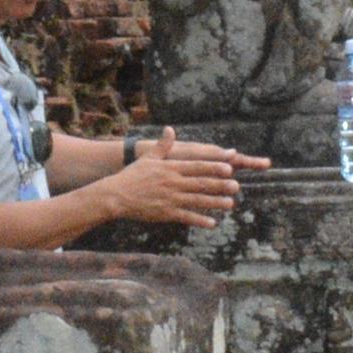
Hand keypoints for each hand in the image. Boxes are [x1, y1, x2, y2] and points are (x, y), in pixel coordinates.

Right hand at [93, 130, 251, 229]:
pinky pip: (186, 217)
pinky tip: (212, 223)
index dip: (213, 167)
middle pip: (201, 183)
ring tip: (230, 204)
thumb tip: (170, 128)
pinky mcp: (165, 213)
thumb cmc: (131, 176)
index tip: (229, 167)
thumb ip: (162, 145)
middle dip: (220, 185)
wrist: (115, 196)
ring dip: (215, 203)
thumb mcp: (148, 158)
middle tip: (236, 186)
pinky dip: (199, 220)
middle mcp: (173, 183)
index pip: (196, 166)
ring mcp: (170, 199)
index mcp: (170, 168)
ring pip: (197, 200)